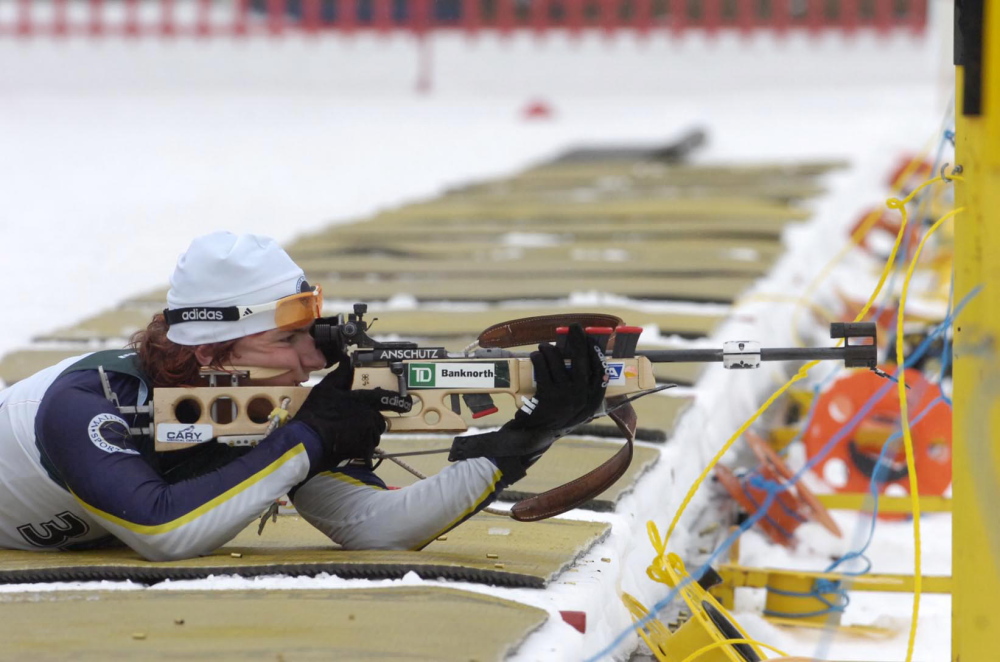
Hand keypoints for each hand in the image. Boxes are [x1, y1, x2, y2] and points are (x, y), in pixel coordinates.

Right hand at [293, 365, 411, 468]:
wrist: (307, 442)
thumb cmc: (316, 413)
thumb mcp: (325, 389)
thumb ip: (341, 374)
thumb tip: (349, 359)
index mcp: (363, 400)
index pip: (385, 398)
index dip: (398, 401)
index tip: (407, 403)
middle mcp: (370, 417)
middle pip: (379, 419)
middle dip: (371, 420)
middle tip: (353, 422)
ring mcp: (368, 435)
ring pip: (375, 434)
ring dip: (367, 434)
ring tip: (348, 434)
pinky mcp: (364, 451)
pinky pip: (369, 448)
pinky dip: (362, 447)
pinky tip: (348, 445)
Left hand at [506, 323, 607, 432]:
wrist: (534, 435)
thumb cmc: (556, 418)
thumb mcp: (578, 410)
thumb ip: (586, 391)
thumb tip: (590, 362)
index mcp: (592, 402)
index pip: (600, 371)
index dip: (596, 353)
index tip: (591, 340)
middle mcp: (582, 398)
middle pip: (582, 361)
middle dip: (578, 340)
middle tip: (574, 327)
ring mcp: (564, 396)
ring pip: (556, 360)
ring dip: (548, 349)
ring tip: (543, 348)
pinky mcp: (547, 394)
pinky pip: (542, 365)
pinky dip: (537, 357)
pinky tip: (536, 356)